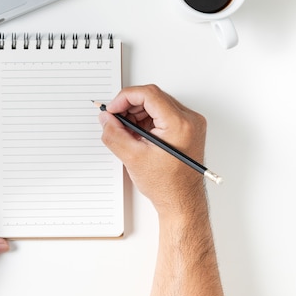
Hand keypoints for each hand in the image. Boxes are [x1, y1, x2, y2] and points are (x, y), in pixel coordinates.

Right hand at [99, 85, 207, 214]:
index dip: (125, 98)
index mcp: (179, 124)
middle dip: (129, 107)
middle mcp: (189, 120)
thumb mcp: (133, 158)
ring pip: (156, 104)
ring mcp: (190, 124)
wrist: (181, 201)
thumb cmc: (166, 185)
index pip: (149, 94)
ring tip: (125, 132)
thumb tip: (106, 118)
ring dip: (137, 114)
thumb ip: (114, 134)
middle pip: (153, 97)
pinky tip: (137, 135)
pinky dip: (146, 121)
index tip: (112, 109)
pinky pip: (162, 114)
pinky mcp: (186, 129)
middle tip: (114, 120)